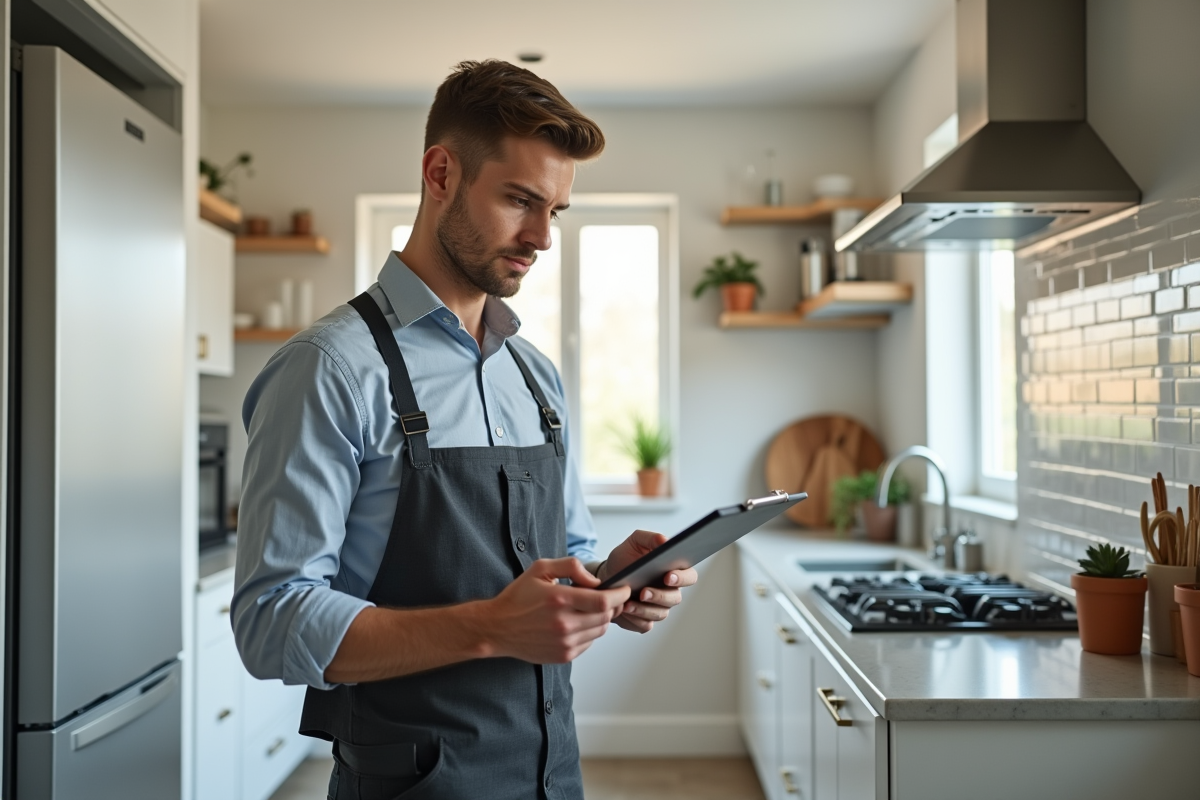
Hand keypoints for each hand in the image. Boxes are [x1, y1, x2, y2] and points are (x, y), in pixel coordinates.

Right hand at [483, 558, 629, 663]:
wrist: (498, 627)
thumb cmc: (518, 597)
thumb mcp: (541, 568)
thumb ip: (571, 567)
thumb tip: (595, 581)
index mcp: (559, 599)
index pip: (604, 601)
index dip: (620, 594)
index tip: (624, 589)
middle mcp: (564, 624)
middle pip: (606, 617)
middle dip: (613, 605)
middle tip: (610, 597)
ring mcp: (564, 643)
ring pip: (600, 630)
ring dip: (602, 618)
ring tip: (589, 609)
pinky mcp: (563, 655)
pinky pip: (589, 643)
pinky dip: (590, 631)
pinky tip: (577, 622)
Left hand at [600, 530, 698, 632]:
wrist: (607, 576)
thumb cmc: (625, 559)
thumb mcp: (634, 542)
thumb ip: (650, 538)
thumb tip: (665, 541)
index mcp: (673, 570)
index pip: (689, 576)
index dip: (682, 578)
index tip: (667, 575)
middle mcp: (669, 591)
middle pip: (675, 598)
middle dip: (659, 596)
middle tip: (643, 592)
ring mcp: (658, 607)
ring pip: (660, 614)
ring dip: (644, 610)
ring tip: (627, 604)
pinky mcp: (645, 620)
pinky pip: (645, 625)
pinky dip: (634, 619)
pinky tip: (624, 611)